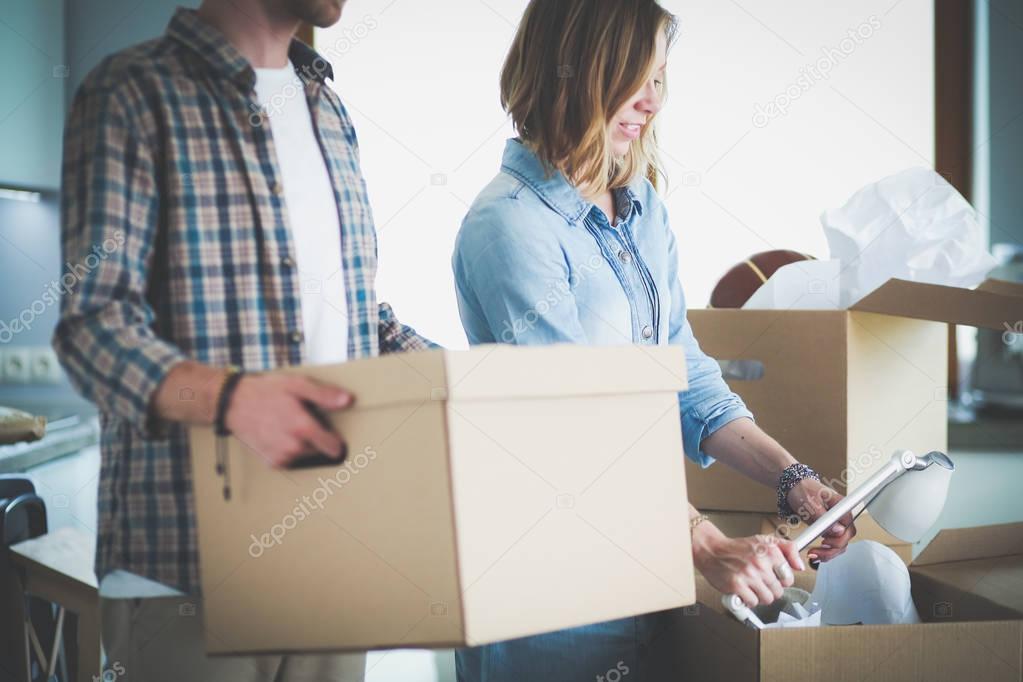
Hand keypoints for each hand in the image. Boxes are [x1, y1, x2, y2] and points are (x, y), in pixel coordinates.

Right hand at [225, 373, 353, 467]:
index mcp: (303, 428)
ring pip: (304, 454)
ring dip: (301, 443)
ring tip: (288, 425)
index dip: (336, 439)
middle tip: (303, 419)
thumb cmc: (265, 392)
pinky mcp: (272, 462)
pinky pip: (290, 459)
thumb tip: (347, 400)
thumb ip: (324, 394)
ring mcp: (281, 456)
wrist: (234, 403)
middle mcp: (293, 446)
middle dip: (316, 437)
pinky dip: (288, 450)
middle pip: (319, 449)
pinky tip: (280, 434)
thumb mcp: (297, 385)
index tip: (335, 434)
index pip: (333, 446)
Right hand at [692, 521, 803, 607]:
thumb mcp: (765, 540)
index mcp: (770, 550)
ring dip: (759, 596)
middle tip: (758, 581)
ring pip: (767, 599)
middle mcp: (760, 562)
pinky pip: (752, 603)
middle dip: (769, 589)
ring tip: (750, 586)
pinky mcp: (736, 585)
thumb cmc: (737, 547)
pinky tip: (742, 591)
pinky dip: (747, 600)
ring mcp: (748, 575)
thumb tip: (800, 566)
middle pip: (778, 591)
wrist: (711, 550)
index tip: (772, 576)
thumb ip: (788, 549)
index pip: (788, 578)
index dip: (780, 580)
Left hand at [786, 478, 856, 563]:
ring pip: (839, 545)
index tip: (825, 543)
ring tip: (813, 555)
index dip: (839, 539)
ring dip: (828, 553)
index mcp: (841, 507)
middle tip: (815, 552)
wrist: (794, 487)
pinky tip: (815, 554)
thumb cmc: (803, 489)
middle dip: (832, 550)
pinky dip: (824, 551)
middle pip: (845, 539)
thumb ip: (823, 516)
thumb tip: (838, 530)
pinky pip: (831, 545)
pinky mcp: (827, 530)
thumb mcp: (810, 501)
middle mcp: (841, 517)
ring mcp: (835, 524)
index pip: (848, 528)